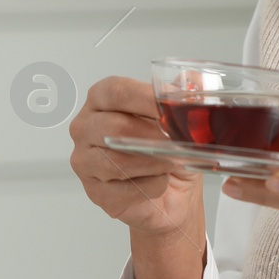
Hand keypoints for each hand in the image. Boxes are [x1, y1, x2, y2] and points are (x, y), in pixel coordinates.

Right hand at [68, 76, 203, 240]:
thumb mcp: (181, 118)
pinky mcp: (95, 192)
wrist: (172, 195)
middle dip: (153, 136)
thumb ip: (184, 95)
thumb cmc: (169, 152)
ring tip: (172, 161)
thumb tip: (193, 83)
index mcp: (102, 99)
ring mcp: (85, 161)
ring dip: (154, 163)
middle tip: (178, 141)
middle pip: (114, 127)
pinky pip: (123, 190)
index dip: (146, 99)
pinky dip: (151, 186)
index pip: (116, 92)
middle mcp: (86, 127)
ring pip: (117, 161)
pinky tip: (160, 181)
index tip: (170, 108)